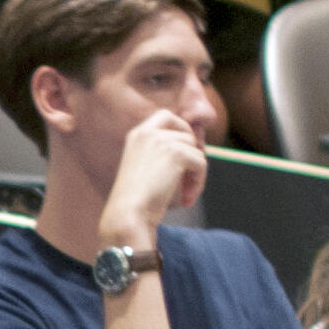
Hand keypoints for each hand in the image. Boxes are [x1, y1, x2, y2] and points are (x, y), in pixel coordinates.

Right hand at [98, 109, 208, 247]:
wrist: (128, 213)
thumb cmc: (134, 200)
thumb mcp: (143, 168)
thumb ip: (160, 154)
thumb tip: (194, 150)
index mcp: (137, 135)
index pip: (166, 116)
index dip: (181, 129)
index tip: (185, 151)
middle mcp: (148, 132)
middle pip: (187, 134)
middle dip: (193, 155)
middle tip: (189, 177)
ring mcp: (162, 141)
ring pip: (197, 151)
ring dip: (196, 175)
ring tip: (185, 195)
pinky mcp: (176, 153)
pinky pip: (201, 163)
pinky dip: (198, 183)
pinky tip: (186, 199)